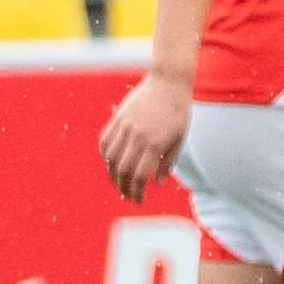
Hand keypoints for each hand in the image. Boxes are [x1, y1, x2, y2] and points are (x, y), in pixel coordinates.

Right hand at [100, 75, 192, 202]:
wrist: (167, 82)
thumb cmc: (178, 112)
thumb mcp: (179, 140)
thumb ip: (167, 163)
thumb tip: (156, 184)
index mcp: (156, 143)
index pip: (139, 176)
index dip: (137, 192)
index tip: (140, 200)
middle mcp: (137, 135)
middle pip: (122, 169)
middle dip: (123, 187)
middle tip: (129, 196)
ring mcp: (125, 125)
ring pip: (109, 157)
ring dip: (112, 174)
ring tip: (119, 183)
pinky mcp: (118, 117)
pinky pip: (104, 141)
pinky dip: (105, 156)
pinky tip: (111, 164)